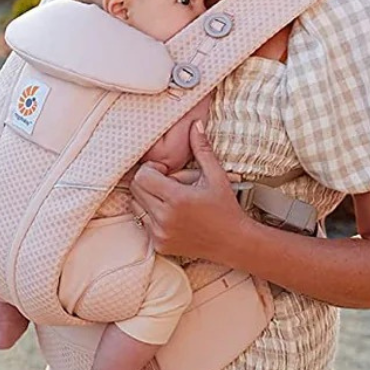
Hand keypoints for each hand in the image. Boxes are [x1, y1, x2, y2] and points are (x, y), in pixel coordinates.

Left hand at [129, 122, 250, 260]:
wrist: (234, 241)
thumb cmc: (226, 208)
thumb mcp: (216, 176)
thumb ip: (202, 149)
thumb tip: (195, 124)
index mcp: (176, 199)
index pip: (142, 175)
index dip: (152, 169)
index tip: (166, 172)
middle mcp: (165, 218)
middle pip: (135, 189)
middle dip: (148, 181)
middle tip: (168, 183)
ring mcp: (160, 234)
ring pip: (136, 206)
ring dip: (148, 199)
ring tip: (170, 200)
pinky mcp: (160, 245)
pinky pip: (143, 224)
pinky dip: (152, 216)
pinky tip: (173, 215)